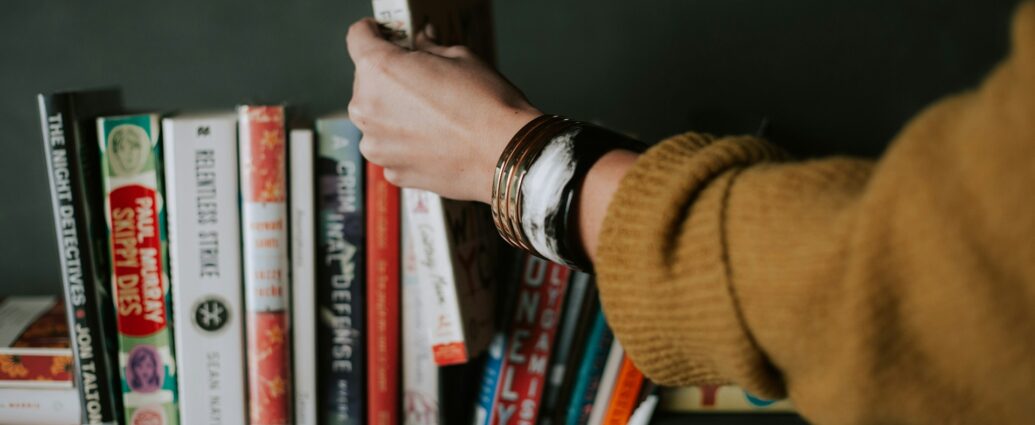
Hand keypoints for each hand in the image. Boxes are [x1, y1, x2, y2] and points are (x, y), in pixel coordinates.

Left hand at [346, 18, 540, 202]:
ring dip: (395, 113)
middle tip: (422, 80)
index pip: (358, 37)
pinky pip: (391, 148)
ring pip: (376, 119)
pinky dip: (406, 143)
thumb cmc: (486, 105)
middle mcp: (367, 108)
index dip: (372, 32)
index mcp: (380, 70)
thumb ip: (429, 48)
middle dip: (389, 77)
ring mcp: (377, 145)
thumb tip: (422, 42)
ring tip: (433, 117)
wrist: (506, 155)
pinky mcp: (392, 171)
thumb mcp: (460, 58)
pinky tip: (435, 141)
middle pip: (366, 81)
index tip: (383, 35)